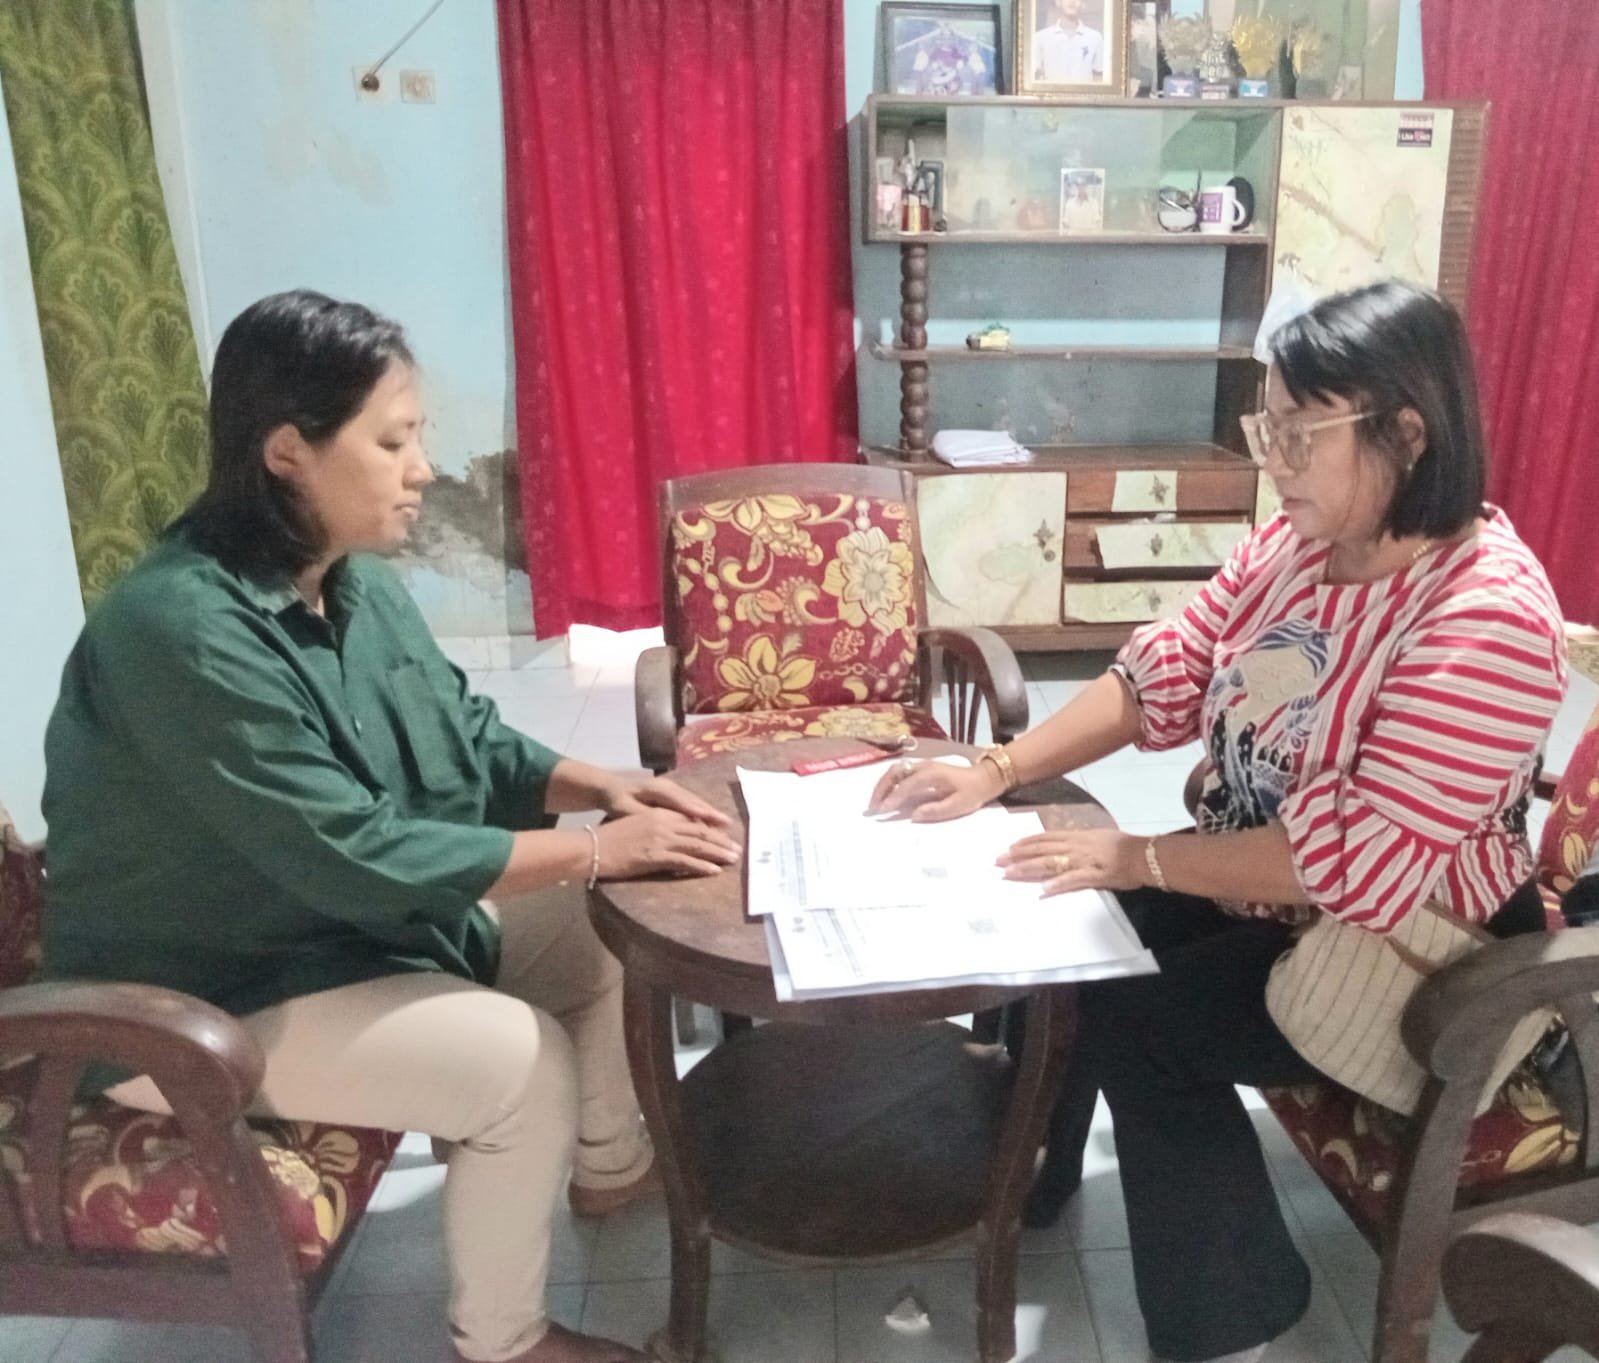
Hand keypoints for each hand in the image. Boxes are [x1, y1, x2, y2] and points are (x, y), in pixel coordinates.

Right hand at [594, 807, 741, 880]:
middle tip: (737, 848)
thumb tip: (675, 838)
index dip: (710, 828)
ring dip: (717, 853)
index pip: (691, 820)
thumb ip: (656, 827)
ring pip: (696, 845)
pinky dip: (702, 866)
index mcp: (658, 814)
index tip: (725, 834)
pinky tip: (714, 870)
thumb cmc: (610, 839)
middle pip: (698, 831)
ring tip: (733, 859)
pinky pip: (684, 862)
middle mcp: (662, 823)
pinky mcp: (655, 856)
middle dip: (720, 840)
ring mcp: (660, 839)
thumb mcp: (636, 825)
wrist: (591, 848)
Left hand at [604, 774, 731, 828]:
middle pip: (695, 801)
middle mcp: (669, 786)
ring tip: (726, 825)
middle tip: (729, 826)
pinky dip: (703, 811)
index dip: (701, 813)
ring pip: (696, 801)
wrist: (610, 788)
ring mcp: (672, 787)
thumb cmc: (617, 802)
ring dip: (711, 813)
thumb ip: (647, 817)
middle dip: (713, 814)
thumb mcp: (627, 811)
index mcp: (658, 790)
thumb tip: (666, 825)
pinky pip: (692, 802)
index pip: (684, 802)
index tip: (716, 822)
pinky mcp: (673, 792)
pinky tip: (712, 820)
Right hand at [864, 758, 1002, 821]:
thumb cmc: (972, 793)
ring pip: (895, 771)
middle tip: (872, 808)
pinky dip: (889, 783)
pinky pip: (900, 773)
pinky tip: (885, 796)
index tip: (882, 811)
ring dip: (882, 785)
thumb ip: (936, 810)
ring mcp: (921, 766)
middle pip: (895, 773)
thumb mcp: (959, 805)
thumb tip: (914, 815)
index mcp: (932, 774)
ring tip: (875, 803)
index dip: (893, 797)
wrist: (983, 778)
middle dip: (881, 789)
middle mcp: (923, 766)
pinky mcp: (921, 769)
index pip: (906, 785)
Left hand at [997, 829, 1146, 896]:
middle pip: (1041, 850)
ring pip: (1049, 863)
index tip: (1008, 847)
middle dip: (1017, 856)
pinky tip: (1042, 890)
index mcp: (1076, 836)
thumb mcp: (1097, 837)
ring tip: (1009, 873)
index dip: (1025, 843)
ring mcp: (1082, 861)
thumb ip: (1079, 841)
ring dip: (1028, 868)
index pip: (1045, 838)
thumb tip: (1064, 845)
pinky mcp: (1093, 876)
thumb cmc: (1124, 845)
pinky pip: (1071, 880)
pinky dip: (1057, 884)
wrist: (1143, 854)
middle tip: (997, 861)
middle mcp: (1075, 846)